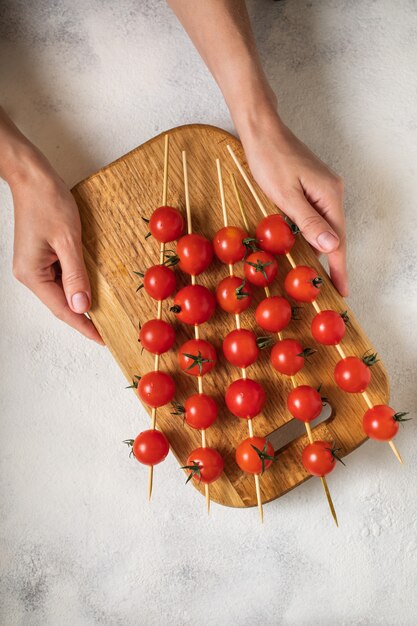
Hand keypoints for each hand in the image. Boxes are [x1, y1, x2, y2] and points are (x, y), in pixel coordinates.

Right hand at [10, 152, 103, 343]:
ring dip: (81, 301)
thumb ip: (76, 275)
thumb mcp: (68, 239)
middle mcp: (30, 274)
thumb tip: (82, 306)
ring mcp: (33, 266)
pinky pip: (60, 278)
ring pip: (61, 292)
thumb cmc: (47, 202)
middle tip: (108, 328)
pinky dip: (76, 284)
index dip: (83, 325)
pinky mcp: (40, 257)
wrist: (32, 177)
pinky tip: (91, 288)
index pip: (62, 309)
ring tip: (104, 313)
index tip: (102, 338)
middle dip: (83, 316)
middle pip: (60, 303)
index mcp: (33, 274)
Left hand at [239, 110, 347, 296]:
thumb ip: (308, 222)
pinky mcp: (313, 186)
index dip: (340, 267)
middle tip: (328, 288)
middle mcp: (333, 192)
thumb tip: (331, 247)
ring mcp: (324, 188)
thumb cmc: (269, 160)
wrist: (262, 130)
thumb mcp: (285, 195)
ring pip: (326, 225)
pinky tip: (306, 245)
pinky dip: (312, 233)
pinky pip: (317, 215)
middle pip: (335, 233)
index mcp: (330, 195)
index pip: (338, 239)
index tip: (342, 290)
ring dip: (321, 248)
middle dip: (333, 262)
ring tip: (318, 273)